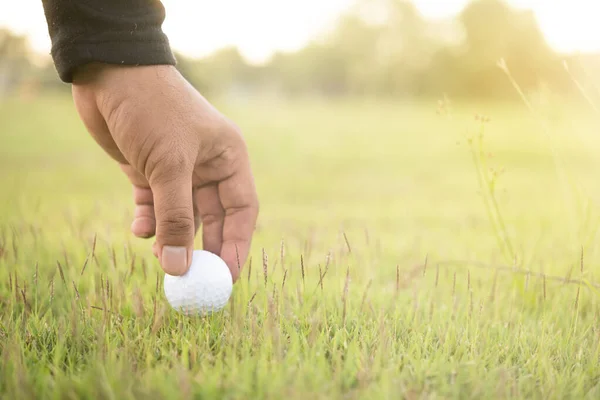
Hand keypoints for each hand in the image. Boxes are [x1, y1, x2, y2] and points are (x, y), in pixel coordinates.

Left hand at [70, 63, 258, 281]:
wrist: (109, 73)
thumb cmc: (152, 110)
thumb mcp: (168, 165)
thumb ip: (174, 217)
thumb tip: (178, 268)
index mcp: (229, 158)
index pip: (242, 210)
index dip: (237, 245)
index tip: (226, 278)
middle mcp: (208, 166)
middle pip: (214, 219)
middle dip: (203, 249)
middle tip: (193, 280)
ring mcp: (179, 170)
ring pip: (182, 216)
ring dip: (172, 237)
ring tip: (159, 256)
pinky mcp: (150, 172)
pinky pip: (155, 207)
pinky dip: (149, 222)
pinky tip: (139, 229)